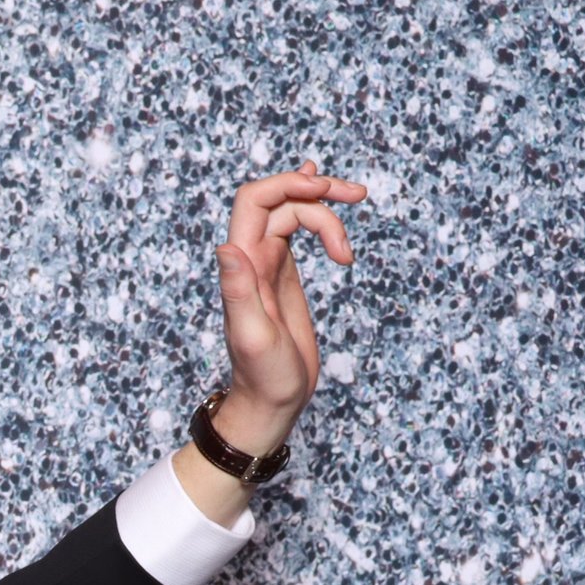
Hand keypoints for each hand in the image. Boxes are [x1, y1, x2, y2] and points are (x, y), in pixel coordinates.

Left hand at [210, 162, 367, 455]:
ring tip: (351, 240)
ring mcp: (268, 265)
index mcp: (242, 266)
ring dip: (327, 208)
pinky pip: (293, 230)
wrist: (271, 401)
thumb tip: (226, 247)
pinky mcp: (284, 276)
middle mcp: (251, 259)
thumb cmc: (263, 377)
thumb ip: (240, 291)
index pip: (255, 201)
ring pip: (293, 213)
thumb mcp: (254, 336)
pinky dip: (312, 210)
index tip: (325, 190)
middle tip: (358, 196)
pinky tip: (324, 193)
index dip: (288, 183)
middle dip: (318, 189)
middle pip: (281, 200)